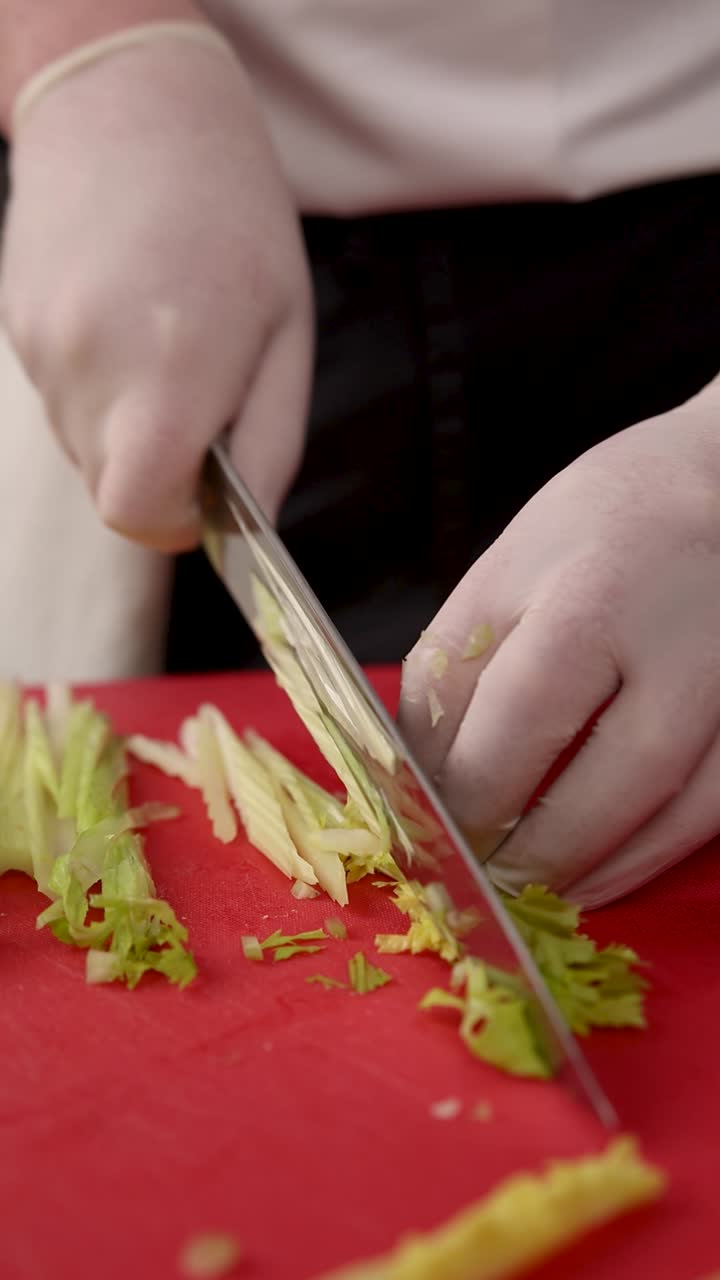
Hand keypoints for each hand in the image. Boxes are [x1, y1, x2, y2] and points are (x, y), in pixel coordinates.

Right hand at [0, 33, 313, 549]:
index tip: (205, 495)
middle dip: (158, 472)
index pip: (139, 513)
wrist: (131, 100)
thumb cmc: (232, 213)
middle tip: (199, 401)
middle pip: (109, 489)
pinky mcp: (15, 326)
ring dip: (128, 426)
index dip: (175, 522)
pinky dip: (97, 386)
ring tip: (164, 343)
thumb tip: (246, 521)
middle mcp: (90, 370)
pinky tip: (127, 319)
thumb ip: (269, 442)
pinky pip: (61, 397)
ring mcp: (42, 348)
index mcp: (169, 376)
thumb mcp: (288, 331)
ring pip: (83, 446)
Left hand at [398, 379, 719, 906]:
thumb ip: (454, 669)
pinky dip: (651, 856)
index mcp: (591, 601)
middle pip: (600, 791)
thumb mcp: (505, 570)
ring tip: (532, 890)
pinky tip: (603, 870)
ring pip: (668, 818)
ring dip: (592, 871)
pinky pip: (713, 815)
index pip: (516, 728)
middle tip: (477, 876)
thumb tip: (419, 773)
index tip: (431, 830)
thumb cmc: (605, 525)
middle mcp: (678, 651)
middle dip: (528, 852)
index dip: (467, 798)